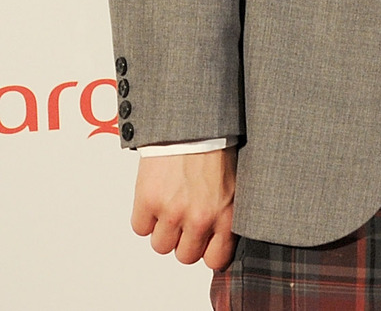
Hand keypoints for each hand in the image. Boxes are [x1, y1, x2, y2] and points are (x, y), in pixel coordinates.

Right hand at [133, 149, 236, 270]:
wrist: (193, 125)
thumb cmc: (217, 150)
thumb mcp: (235, 185)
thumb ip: (227, 214)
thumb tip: (220, 239)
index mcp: (227, 215)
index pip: (216, 259)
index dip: (206, 252)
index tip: (204, 243)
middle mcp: (200, 218)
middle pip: (184, 256)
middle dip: (183, 240)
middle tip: (185, 219)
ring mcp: (173, 212)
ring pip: (160, 245)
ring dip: (163, 229)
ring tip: (171, 204)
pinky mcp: (149, 202)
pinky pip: (140, 228)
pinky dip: (145, 217)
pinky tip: (157, 197)